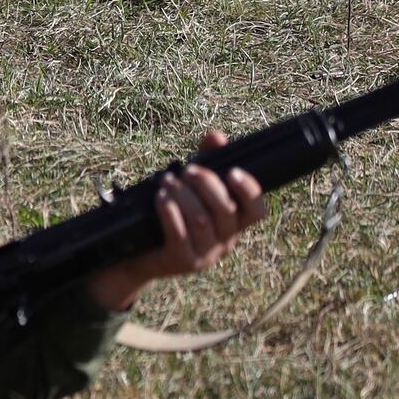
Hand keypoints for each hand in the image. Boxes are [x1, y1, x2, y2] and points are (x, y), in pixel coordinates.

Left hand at [84, 131, 266, 311]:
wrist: (141, 251)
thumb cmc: (173, 213)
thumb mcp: (191, 185)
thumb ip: (207, 159)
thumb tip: (217, 137)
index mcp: (233, 222)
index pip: (257, 211)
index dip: (249, 191)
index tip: (232, 171)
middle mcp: (225, 240)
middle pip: (226, 210)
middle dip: (206, 184)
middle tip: (188, 171)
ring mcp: (205, 254)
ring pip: (201, 221)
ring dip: (183, 195)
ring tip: (167, 182)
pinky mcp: (182, 261)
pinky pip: (179, 235)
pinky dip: (170, 212)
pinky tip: (160, 198)